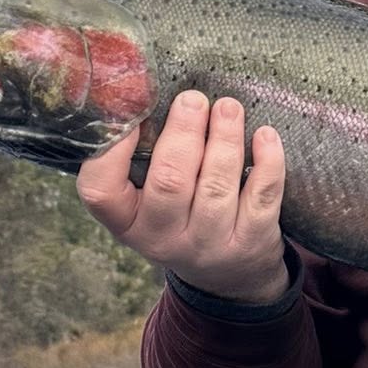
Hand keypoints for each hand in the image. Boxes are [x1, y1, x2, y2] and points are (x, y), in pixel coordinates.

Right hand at [76, 92, 289, 303]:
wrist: (229, 276)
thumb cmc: (181, 218)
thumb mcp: (147, 201)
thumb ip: (141, 159)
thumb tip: (144, 91)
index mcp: (127, 222)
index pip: (101, 191)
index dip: (111, 150)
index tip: (131, 111)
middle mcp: (163, 239)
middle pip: (169, 182)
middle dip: (183, 134)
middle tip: (192, 99)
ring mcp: (209, 244)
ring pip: (217, 186)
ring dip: (224, 139)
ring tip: (228, 107)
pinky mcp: (251, 242)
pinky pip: (261, 197)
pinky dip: (267, 162)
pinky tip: (265, 135)